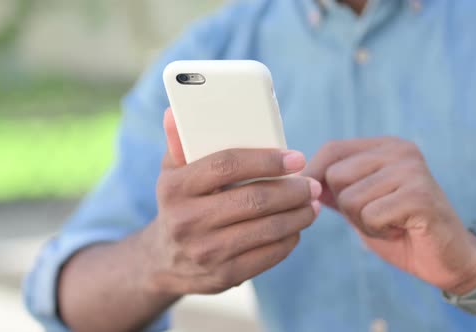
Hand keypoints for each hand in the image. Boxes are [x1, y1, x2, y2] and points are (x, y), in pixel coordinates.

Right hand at [141, 109, 321, 295]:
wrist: (164, 259)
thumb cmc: (179, 203)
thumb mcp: (171, 172)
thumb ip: (179, 142)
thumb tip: (175, 111)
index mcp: (174, 187)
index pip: (226, 165)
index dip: (266, 160)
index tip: (295, 158)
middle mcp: (186, 220)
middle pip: (253, 200)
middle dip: (291, 190)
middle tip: (311, 183)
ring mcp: (205, 251)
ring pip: (266, 229)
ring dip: (298, 215)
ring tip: (311, 204)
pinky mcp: (223, 275)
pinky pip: (267, 256)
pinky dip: (289, 240)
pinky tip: (297, 228)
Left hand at [303, 137, 475, 293]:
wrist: (446, 257)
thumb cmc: (399, 228)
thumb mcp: (359, 203)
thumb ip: (334, 188)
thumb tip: (298, 179)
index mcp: (384, 146)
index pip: (332, 149)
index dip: (313, 173)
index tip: (312, 197)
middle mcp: (399, 151)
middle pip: (335, 175)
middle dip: (344, 206)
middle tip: (373, 215)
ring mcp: (411, 171)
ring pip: (350, 198)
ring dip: (362, 221)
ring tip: (388, 222)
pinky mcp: (419, 196)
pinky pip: (370, 215)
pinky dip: (377, 231)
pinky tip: (399, 230)